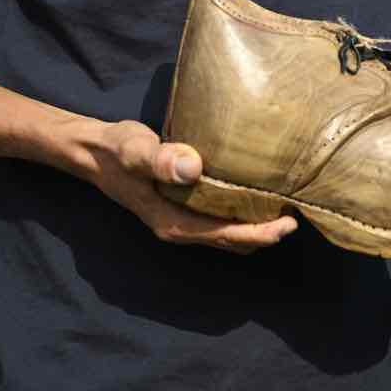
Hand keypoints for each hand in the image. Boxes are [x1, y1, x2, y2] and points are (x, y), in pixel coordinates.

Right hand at [81, 119, 296, 253]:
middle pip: (231, 240)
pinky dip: (241, 216)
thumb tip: (192, 167)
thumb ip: (160, 160)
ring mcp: (180, 220)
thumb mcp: (135, 150)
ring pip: (226, 233)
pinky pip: (219, 219)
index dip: (259, 234)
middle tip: (297, 214)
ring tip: (284, 207)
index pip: (225, 236)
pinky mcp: (182, 207)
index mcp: (172, 223)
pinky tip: (256, 195)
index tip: (288, 223)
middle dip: (265, 234)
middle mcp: (179, 228)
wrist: (93, 152)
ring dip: (255, 227)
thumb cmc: (116, 150)